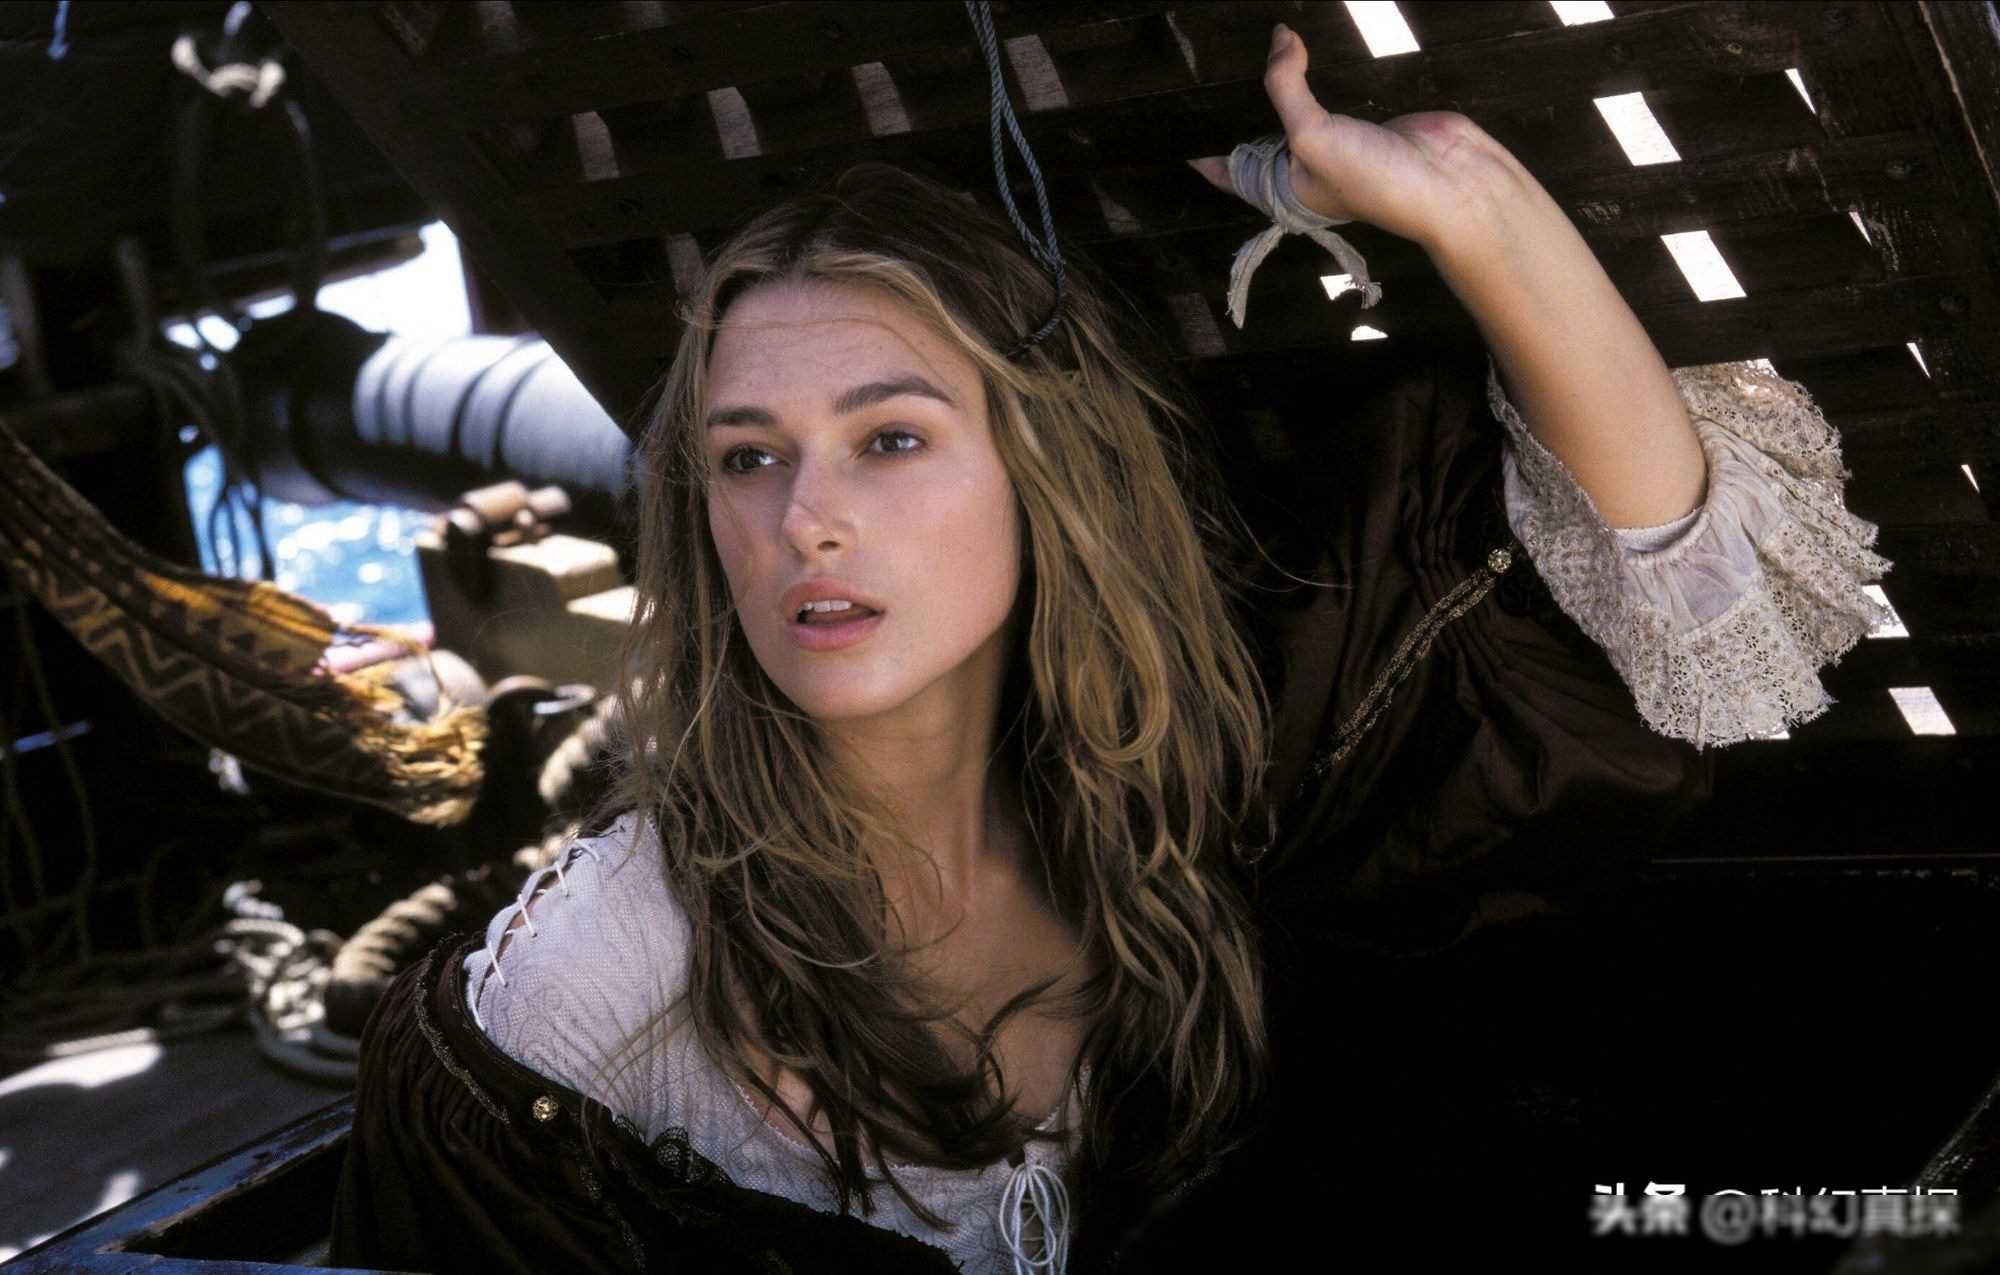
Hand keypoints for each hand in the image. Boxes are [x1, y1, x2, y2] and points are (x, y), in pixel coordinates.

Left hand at [1189, 24, 1509, 249]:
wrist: (1450, 182)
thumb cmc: (1375, 179)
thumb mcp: (1312, 136)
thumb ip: (1286, 85)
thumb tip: (1281, 37)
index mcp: (1285, 186)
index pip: (1233, 170)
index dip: (1208, 153)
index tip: (1178, 132)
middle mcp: (1309, 164)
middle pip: (1265, 131)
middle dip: (1245, 106)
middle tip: (1215, 70)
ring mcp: (1342, 139)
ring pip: (1303, 105)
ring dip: (1287, 81)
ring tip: (1260, 48)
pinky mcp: (1372, 115)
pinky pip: (1340, 88)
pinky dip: (1329, 70)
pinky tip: (1315, 44)